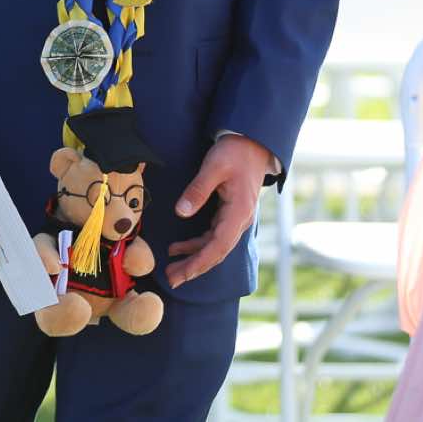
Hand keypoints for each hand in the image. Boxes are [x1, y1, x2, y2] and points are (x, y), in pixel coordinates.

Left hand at [165, 133, 274, 289]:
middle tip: (171, 279)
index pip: (219, 245)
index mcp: (239, 212)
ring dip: (193, 258)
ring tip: (171, 268)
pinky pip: (213, 236)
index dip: (200, 262)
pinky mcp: (229, 214)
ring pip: (214, 246)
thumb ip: (197, 190)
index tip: (183, 274)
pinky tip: (178, 248)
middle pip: (216, 252)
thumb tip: (181, 212)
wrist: (251, 142)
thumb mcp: (213, 167)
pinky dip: (196, 244)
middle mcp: (239, 220)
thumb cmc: (234, 152)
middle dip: (194, 267)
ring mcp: (235, 218)